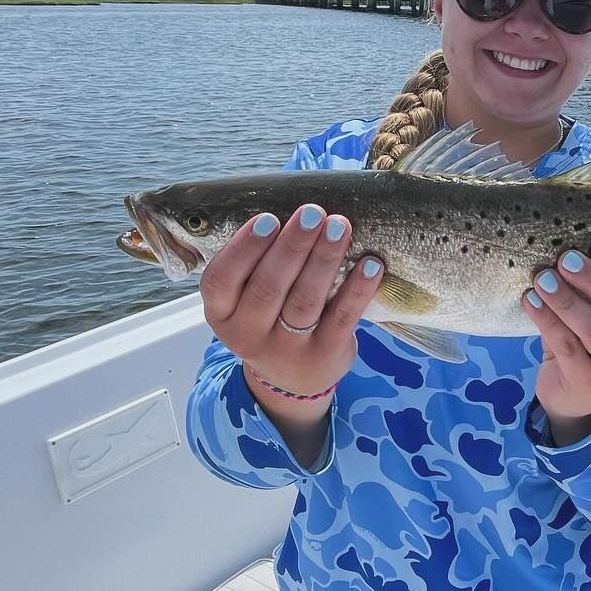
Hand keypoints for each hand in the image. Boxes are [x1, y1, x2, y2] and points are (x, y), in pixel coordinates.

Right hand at [200, 205, 382, 396]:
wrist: (293, 380)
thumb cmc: (269, 319)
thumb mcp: (245, 301)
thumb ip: (255, 264)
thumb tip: (288, 209)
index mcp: (222, 314)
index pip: (221, 281)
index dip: (243, 249)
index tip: (268, 219)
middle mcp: (248, 335)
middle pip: (268, 287)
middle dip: (292, 246)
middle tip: (312, 213)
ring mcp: (286, 350)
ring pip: (305, 301)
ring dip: (324, 259)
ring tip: (340, 226)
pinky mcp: (323, 356)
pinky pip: (342, 318)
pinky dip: (357, 289)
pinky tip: (370, 264)